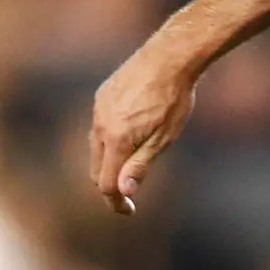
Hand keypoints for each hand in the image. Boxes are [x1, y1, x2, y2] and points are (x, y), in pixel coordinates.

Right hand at [87, 39, 198, 214]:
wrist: (170, 57)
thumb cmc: (174, 99)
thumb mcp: (164, 138)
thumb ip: (140, 165)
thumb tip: (122, 192)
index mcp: (116, 139)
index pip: (106, 183)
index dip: (116, 202)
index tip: (128, 211)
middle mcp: (101, 125)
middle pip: (96, 169)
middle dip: (110, 185)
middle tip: (128, 196)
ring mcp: (99, 109)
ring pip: (95, 148)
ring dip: (108, 163)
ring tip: (130, 166)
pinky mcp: (102, 96)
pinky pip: (98, 127)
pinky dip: (108, 141)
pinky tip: (128, 136)